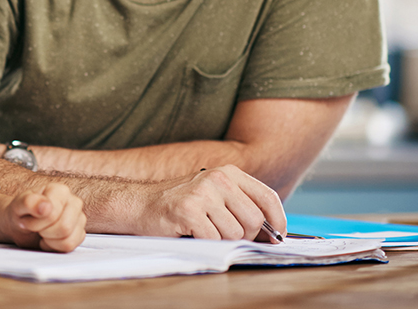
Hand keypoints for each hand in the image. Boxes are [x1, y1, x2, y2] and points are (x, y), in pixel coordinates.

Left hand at [3, 183, 86, 252]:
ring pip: (68, 239)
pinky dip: (55, 247)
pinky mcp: (79, 233)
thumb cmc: (20, 213)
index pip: (53, 214)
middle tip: (34, 227)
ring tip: (41, 232)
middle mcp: (74, 202)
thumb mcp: (17, 206)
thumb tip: (46, 206)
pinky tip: (48, 239)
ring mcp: (79, 218)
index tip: (26, 219)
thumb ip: (29, 202)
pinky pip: (70, 247)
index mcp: (60, 190)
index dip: (36, 223)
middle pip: (65, 227)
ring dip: (49, 240)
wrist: (19, 225)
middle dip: (44, 232)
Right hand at [134, 165, 285, 241]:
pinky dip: (204, 243)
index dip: (277, 221)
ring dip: (220, 241)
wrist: (139, 204)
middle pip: (255, 221)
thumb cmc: (180, 205)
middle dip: (244, 237)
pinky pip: (214, 240)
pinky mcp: (189, 210)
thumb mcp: (214, 196)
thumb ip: (242, 206)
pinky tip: (190, 232)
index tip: (276, 237)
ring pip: (234, 234)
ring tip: (202, 230)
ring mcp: (203, 193)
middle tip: (223, 234)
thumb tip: (273, 233)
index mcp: (228, 173)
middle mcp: (218, 178)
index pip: (268, 197)